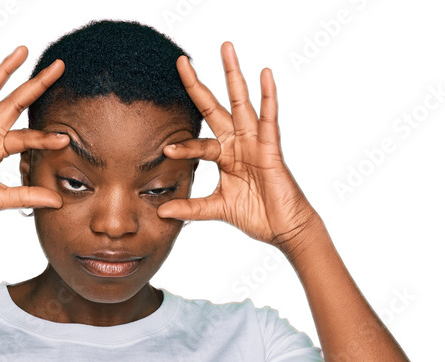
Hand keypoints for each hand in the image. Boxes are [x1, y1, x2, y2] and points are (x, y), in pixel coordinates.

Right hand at [0, 46, 69, 240]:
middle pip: (14, 104)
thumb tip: (57, 200)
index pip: (26, 135)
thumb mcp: (0, 200)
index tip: (66, 138)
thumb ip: (27, 196)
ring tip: (23, 53)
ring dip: (7, 73)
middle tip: (57, 66)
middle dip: (35, 85)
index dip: (46, 136)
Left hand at [157, 42, 317, 253]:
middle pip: (216, 108)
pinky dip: (268, 97)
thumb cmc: (256, 214)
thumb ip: (191, 208)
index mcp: (225, 156)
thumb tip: (162, 211)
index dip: (184, 144)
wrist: (282, 227)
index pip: (200, 142)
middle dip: (199, 86)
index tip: (165, 148)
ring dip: (233, 76)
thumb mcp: (217, 209)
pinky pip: (269, 119)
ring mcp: (255, 142)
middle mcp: (238, 143)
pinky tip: (265, 75)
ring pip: (242, 103)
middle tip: (182, 61)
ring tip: (225, 49)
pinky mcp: (271, 148)